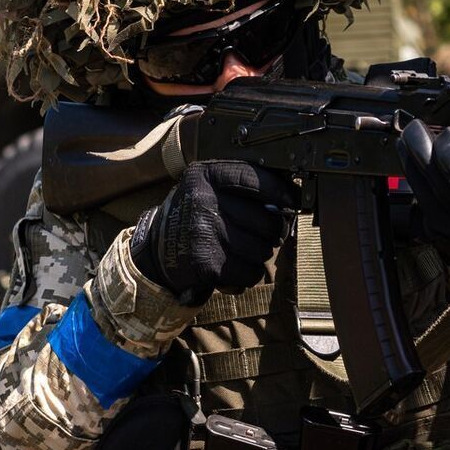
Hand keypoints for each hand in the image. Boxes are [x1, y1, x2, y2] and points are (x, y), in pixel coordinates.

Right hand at [130, 161, 294, 304]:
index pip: (256, 179)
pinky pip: (251, 272)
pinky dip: (249, 273)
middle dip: (274, 231)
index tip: (292, 201)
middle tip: (267, 233)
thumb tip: (290, 197)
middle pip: (267, 220)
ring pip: (263, 249)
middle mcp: (204, 202)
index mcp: (206, 176)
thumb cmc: (194, 216)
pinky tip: (235, 267)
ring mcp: (205, 233)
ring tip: (244, 249)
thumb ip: (243, 185)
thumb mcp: (208, 187)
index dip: (281, 192)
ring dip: (261, 253)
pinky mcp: (207, 264)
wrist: (156, 252)